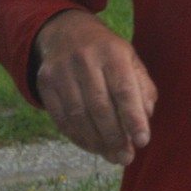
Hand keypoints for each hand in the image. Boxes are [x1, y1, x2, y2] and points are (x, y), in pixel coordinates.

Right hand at [33, 9, 156, 165]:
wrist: (66, 32)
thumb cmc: (107, 53)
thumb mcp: (130, 59)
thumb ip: (142, 86)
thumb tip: (145, 116)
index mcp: (113, 52)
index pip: (124, 89)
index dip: (134, 118)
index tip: (143, 141)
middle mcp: (85, 60)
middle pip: (100, 106)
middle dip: (115, 137)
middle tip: (126, 157)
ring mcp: (62, 71)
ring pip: (79, 115)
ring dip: (96, 142)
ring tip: (112, 156)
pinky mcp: (45, 83)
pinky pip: (61, 117)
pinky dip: (78, 137)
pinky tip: (92, 147)